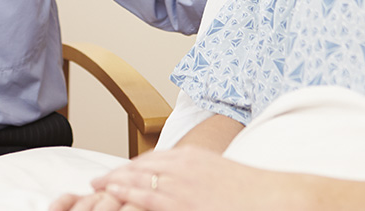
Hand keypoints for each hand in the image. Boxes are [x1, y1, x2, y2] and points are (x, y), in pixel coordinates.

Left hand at [50, 148, 293, 210]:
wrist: (272, 197)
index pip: (148, 162)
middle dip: (112, 180)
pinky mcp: (182, 205)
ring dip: (113, 192)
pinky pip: (145, 202)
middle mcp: (180, 168)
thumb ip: (197, 178)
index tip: (108, 177)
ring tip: (92, 199)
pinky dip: (127, 202)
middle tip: (91, 188)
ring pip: (135, 186)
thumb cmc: (248, 191)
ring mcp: (180, 187)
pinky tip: (112, 205)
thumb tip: (188, 187)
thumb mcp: (217, 175)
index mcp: (189, 158)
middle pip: (136, 171)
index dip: (125, 171)